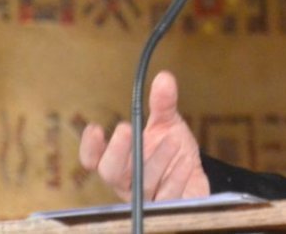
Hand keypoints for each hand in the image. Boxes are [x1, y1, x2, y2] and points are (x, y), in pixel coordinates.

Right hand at [78, 70, 209, 200]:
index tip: (94, 128)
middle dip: (116, 152)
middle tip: (125, 129)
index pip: (95, 160)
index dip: (90, 147)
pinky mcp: (168, 207)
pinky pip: (168, 197)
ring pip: (142, 185)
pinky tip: (185, 163)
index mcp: (121, 162)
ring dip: (155, 161)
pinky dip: (175, 179)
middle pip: (112, 173)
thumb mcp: (168, 126)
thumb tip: (164, 78)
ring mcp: (146, 198)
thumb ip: (163, 105)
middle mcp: (128, 182)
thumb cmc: (173, 153)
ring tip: (171, 140)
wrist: (195, 179)